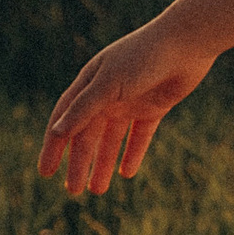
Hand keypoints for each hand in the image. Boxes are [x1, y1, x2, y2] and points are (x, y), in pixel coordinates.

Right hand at [38, 15, 217, 194]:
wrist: (187, 43)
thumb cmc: (144, 57)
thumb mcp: (109, 84)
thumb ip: (84, 109)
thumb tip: (57, 133)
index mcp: (89, 84)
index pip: (65, 120)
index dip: (54, 146)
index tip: (46, 172)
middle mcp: (107, 94)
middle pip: (88, 135)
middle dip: (80, 163)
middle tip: (74, 191)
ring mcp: (131, 101)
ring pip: (112, 139)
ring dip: (103, 164)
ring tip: (97, 190)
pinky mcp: (154, 107)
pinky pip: (140, 136)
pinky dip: (133, 153)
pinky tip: (127, 174)